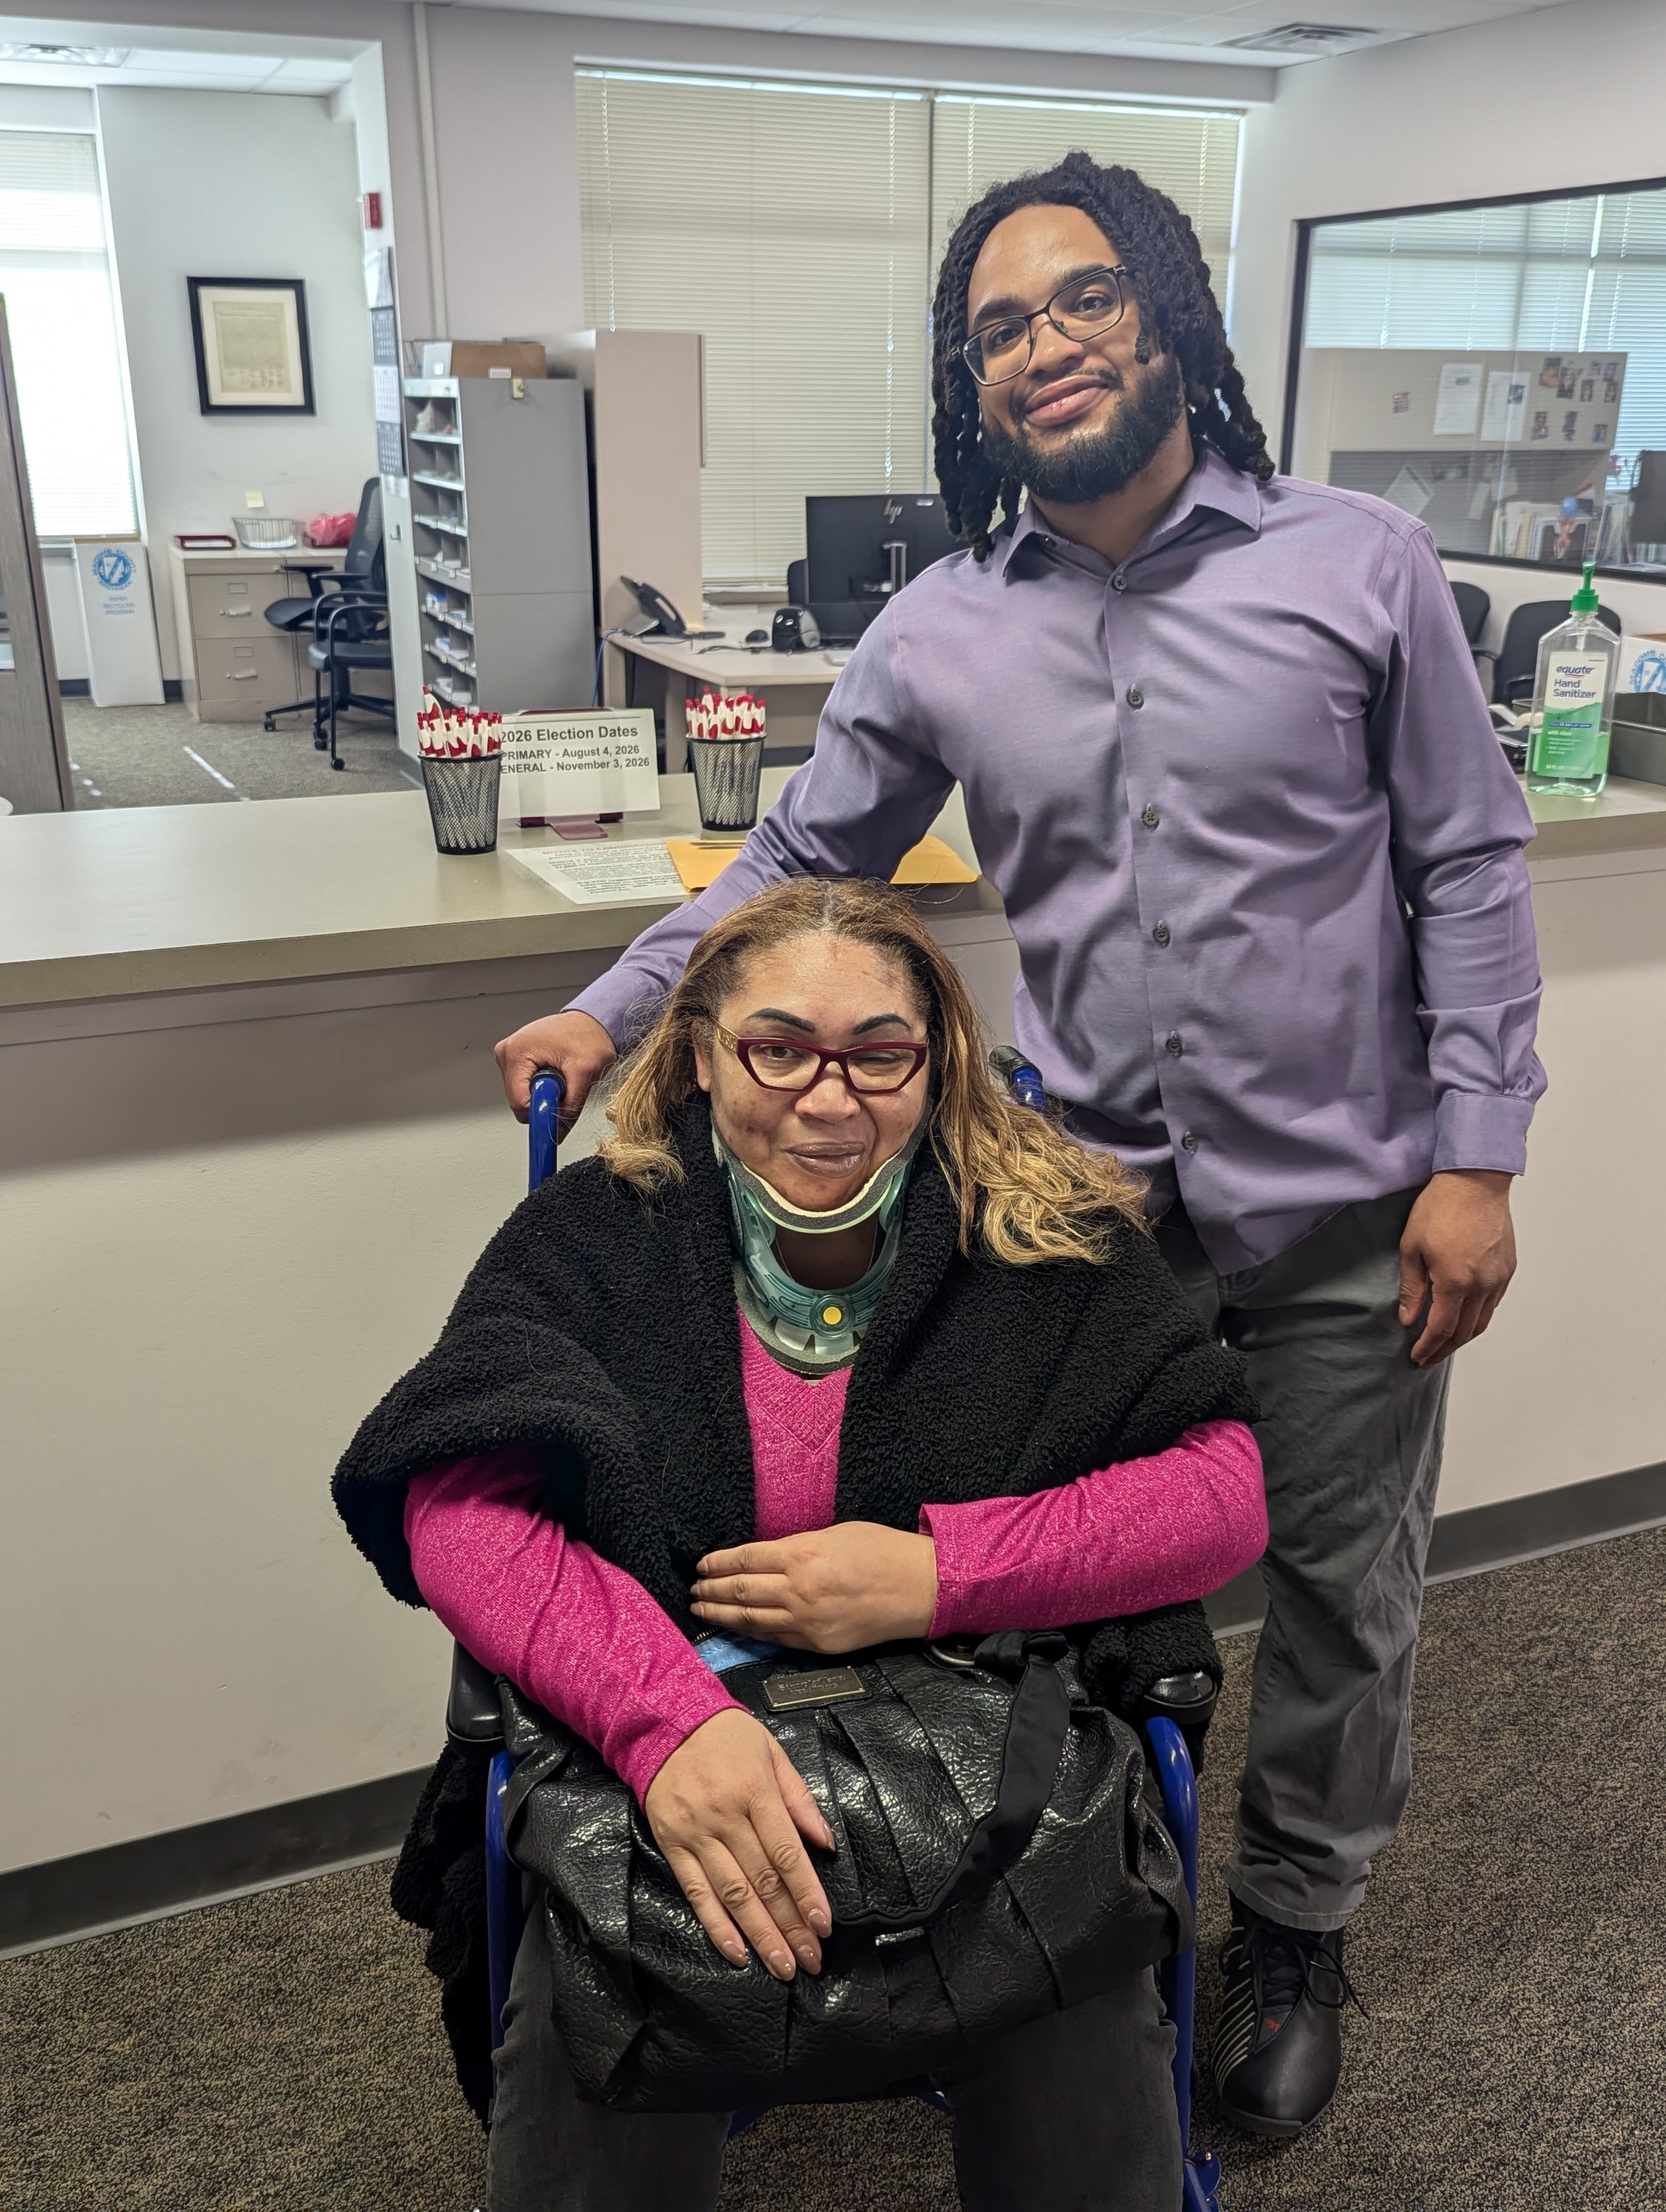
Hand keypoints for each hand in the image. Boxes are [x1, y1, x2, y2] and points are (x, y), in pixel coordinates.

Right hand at [493, 1009, 615, 1122]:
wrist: (593, 1022)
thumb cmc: (589, 1036)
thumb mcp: (585, 1073)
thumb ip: (570, 1107)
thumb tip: (557, 1132)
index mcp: (517, 1051)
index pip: (519, 1102)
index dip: (540, 1113)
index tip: (557, 1113)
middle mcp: (507, 1052)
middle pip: (518, 1101)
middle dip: (543, 1102)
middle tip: (565, 1086)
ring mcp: (510, 1056)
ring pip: (522, 1097)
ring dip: (544, 1095)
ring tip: (562, 1077)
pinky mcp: (517, 1061)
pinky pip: (526, 1088)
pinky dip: (542, 1089)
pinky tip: (555, 1075)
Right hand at [644, 1709, 833, 1978]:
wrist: (664, 1722)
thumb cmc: (727, 1736)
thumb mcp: (772, 1752)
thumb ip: (800, 1798)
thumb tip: (826, 1843)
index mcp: (755, 1792)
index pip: (787, 1853)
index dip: (807, 1893)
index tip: (824, 1925)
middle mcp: (725, 1817)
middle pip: (763, 1881)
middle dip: (790, 1925)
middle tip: (810, 1959)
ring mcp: (696, 1834)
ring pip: (733, 1895)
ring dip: (760, 1935)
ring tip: (782, 1965)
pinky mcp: (672, 1845)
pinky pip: (696, 1893)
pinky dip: (717, 1926)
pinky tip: (737, 1953)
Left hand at [691, 1522, 938, 1652]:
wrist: (920, 1588)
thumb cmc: (882, 1550)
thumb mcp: (835, 1533)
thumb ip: (797, 1547)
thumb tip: (768, 1557)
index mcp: (801, 1555)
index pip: (744, 1560)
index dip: (718, 1563)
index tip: (701, 1566)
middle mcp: (798, 1590)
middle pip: (741, 1591)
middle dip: (711, 1592)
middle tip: (693, 1591)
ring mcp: (807, 1622)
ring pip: (752, 1620)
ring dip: (723, 1616)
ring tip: (703, 1611)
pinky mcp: (819, 1644)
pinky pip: (777, 1639)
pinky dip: (753, 1632)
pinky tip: (739, 1627)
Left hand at [1398, 1169, 1516, 1367]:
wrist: (1475, 1181)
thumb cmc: (1440, 1208)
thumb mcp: (1412, 1247)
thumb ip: (1412, 1288)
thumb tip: (1409, 1319)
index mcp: (1455, 1282)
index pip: (1442, 1328)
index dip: (1429, 1347)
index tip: (1417, 1356)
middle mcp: (1482, 1285)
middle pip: (1465, 1331)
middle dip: (1445, 1349)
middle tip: (1429, 1357)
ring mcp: (1498, 1277)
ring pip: (1482, 1320)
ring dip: (1463, 1337)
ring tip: (1445, 1344)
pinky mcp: (1508, 1268)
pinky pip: (1493, 1303)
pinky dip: (1478, 1317)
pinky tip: (1465, 1318)